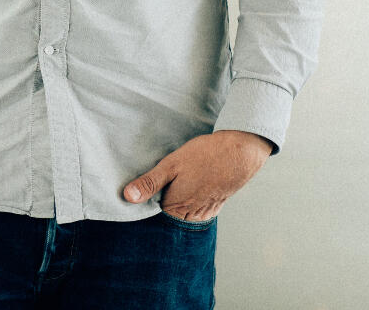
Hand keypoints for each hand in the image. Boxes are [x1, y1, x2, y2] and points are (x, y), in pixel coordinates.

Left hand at [121, 130, 273, 222]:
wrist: (241, 152)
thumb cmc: (206, 156)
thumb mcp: (171, 164)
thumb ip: (149, 183)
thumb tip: (127, 197)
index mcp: (176, 208)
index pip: (152, 213)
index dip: (146, 201)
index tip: (141, 190)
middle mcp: (190, 216)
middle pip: (167, 215)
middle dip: (161, 201)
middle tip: (162, 181)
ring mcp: (204, 213)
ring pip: (182, 212)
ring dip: (177, 200)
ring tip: (179, 181)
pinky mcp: (214, 207)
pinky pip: (196, 209)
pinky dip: (191, 200)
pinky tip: (192, 184)